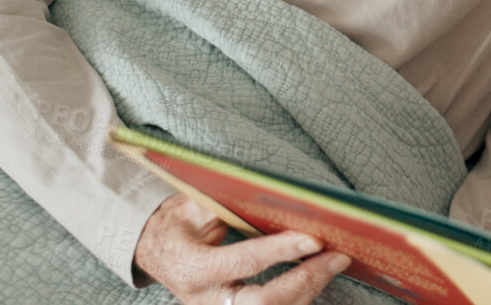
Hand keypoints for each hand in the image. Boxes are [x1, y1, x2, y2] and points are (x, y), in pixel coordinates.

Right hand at [133, 193, 352, 304]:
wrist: (154, 252)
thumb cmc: (176, 225)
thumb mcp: (192, 208)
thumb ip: (226, 205)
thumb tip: (273, 196)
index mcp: (193, 269)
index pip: (243, 263)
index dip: (280, 252)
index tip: (313, 239)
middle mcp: (207, 299)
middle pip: (263, 303)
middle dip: (304, 280)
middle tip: (336, 256)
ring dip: (309, 289)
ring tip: (335, 263)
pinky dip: (299, 296)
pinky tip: (318, 276)